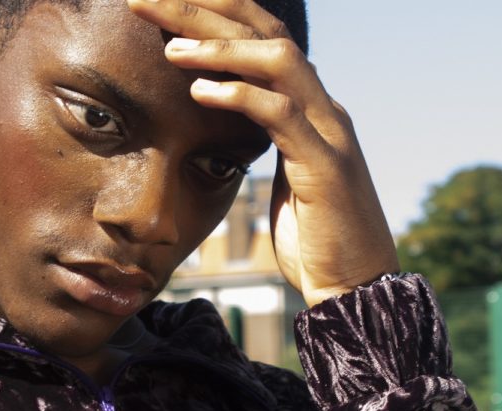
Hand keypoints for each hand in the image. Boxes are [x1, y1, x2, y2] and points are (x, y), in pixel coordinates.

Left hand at [127, 0, 400, 304]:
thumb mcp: (280, 177)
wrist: (355, 290)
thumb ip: (261, 139)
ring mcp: (329, 132)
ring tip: (169, 47)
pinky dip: (239, 96)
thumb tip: (224, 113)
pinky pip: (281, 115)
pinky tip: (199, 93)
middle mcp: (323, 107)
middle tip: (145, 1)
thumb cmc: (315, 239)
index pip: (260, 36)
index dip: (211, 12)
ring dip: (219, 47)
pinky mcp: (326, 166)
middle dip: (204, 9)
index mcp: (308, 106)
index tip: (157, 5)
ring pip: (278, 60)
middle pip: (265, 31)